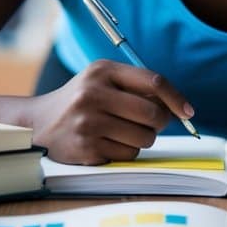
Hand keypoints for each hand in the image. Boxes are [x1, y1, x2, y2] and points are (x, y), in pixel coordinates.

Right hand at [26, 59, 194, 164]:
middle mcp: (93, 93)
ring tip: (120, 133)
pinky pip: (128, 155)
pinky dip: (125, 152)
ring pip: (144, 138)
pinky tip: (106, 144)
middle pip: (153, 113)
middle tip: (148, 125)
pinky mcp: (86, 147)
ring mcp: (88, 122)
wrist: (38, 124)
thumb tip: (178, 108)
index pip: (153, 81)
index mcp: (102, 71)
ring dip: (141, 140)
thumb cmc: (80, 102)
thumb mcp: (102, 82)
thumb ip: (136, 87)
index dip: (176, 98)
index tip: (188, 113)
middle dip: (158, 123)